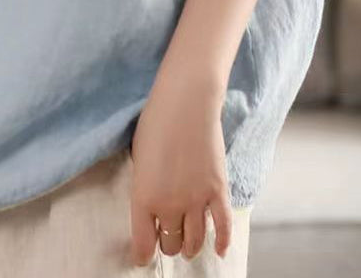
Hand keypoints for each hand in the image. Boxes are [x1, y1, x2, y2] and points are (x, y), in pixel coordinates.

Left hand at [128, 68, 231, 266]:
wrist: (185, 103)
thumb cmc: (155, 123)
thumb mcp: (138, 158)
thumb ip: (145, 187)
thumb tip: (151, 206)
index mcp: (143, 197)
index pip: (143, 243)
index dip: (143, 255)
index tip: (142, 257)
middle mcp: (170, 205)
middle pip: (170, 243)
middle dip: (167, 244)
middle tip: (166, 238)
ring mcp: (197, 201)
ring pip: (194, 241)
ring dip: (189, 246)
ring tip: (186, 246)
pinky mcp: (218, 191)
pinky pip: (223, 227)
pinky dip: (222, 242)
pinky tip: (219, 251)